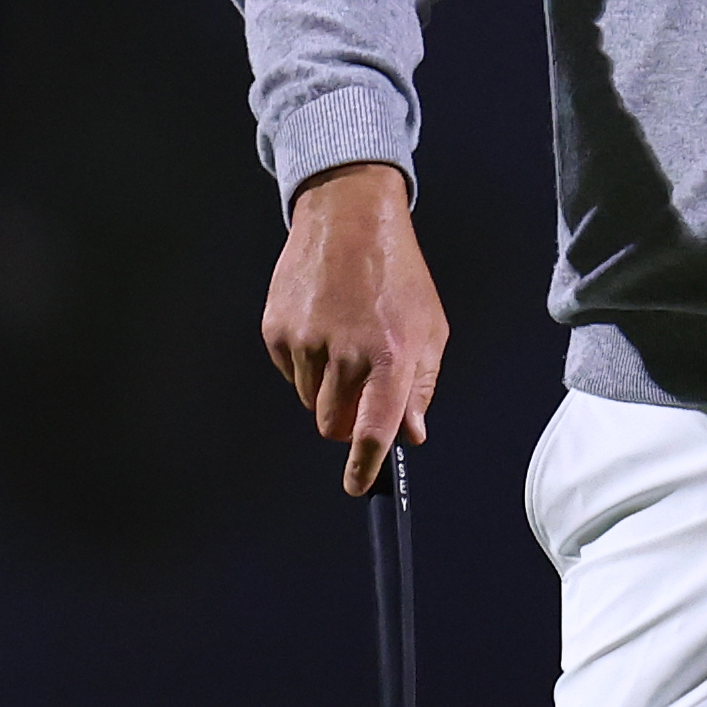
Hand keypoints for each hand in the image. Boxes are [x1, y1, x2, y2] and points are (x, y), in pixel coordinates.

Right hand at [262, 162, 447, 495]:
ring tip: (346, 343)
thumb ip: (421, 385)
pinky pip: (290, 374)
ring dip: (327, 388)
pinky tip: (324, 328)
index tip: (358, 486)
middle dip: (346, 419)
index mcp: (391, 354)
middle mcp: (345, 352)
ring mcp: (305, 342)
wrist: (350, 220)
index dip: (363, 466)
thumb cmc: (397, 274)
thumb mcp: (429, 328)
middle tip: (361, 389)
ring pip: (310, 401)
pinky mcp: (276, 331)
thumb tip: (411, 433)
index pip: (373, 430)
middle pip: (333, 424)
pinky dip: (306, 365)